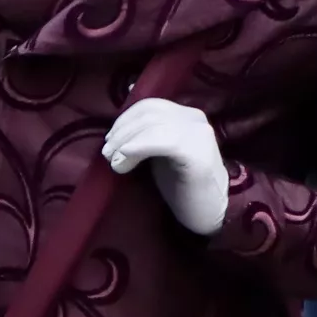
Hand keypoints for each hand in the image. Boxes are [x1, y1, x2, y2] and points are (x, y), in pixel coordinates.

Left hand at [101, 97, 228, 235]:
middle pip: (148, 114)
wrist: (208, 210)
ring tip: (115, 163)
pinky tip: (123, 161)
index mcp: (187, 115)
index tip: (110, 140)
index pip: (150, 105)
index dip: (124, 120)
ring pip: (152, 125)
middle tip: (107, 154)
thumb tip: (118, 120)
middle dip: (121, 132)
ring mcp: (199, 135)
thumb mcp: (161, 152)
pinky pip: (161, 141)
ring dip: (125, 143)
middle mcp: (195, 119)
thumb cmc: (182, 184)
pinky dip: (137, 148)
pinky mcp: (197, 153)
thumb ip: (148, 133)